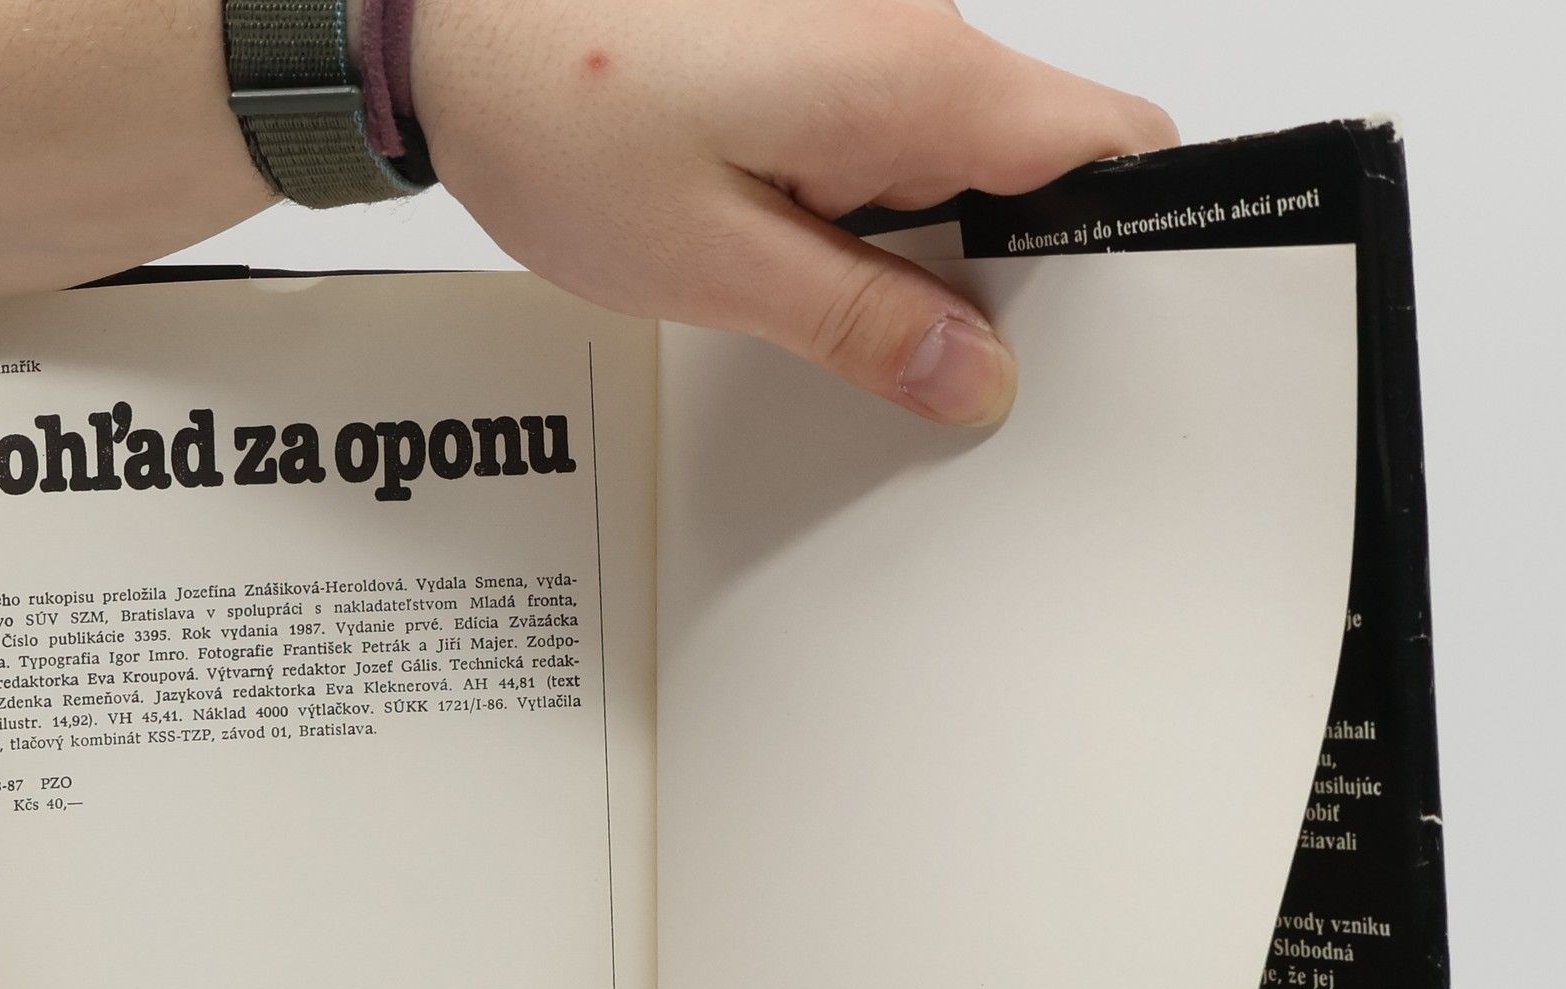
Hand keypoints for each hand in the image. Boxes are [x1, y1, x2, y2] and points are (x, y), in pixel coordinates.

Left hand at [413, 0, 1176, 424]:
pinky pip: (884, 128)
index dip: (1121, 247)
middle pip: (1035, 158)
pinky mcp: (812, 41)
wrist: (445, 22)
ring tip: (818, 298)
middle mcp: (910, 31)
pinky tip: (789, 250)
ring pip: (954, 151)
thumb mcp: (718, 266)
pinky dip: (861, 203)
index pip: (1109, 143)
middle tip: (916, 358)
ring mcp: (862, 28)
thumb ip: (862, 322)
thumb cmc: (557, 119)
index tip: (1080, 338)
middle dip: (999, 269)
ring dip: (914, 242)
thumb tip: (974, 376)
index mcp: (913, 76)